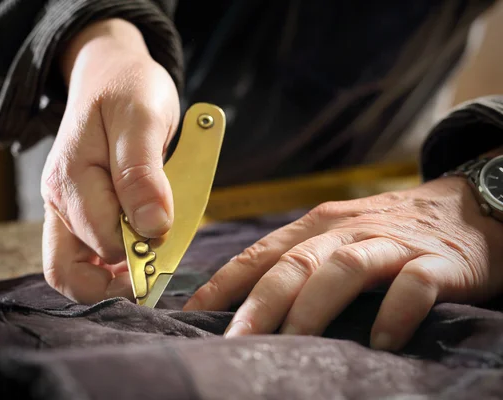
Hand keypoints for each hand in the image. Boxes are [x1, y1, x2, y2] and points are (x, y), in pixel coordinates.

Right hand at [41, 19, 179, 303]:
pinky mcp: (75, 211)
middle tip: (161, 254)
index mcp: (70, 179)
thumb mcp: (143, 121)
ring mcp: (63, 208)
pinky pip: (85, 257)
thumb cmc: (128, 90)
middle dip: (126, 271)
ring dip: (116, 276)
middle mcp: (58, 200)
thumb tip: (152, 229)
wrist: (110, 74)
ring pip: (76, 273)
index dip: (142, 249)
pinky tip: (138, 250)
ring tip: (150, 258)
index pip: (104, 243)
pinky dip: (113, 265)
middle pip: (78, 273)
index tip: (169, 233)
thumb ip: (143, 175)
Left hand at [183, 176, 502, 350]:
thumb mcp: (335, 236)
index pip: (258, 254)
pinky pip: (413, 284)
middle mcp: (346, 230)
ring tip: (292, 345)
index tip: (191, 315)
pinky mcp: (436, 260)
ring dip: (314, 308)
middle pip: (294, 264)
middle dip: (259, 304)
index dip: (222, 284)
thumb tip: (244, 303)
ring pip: (343, 269)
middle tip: (233, 343)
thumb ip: (297, 262)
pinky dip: (395, 311)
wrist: (466, 206)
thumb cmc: (388, 230)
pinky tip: (380, 341)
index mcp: (315, 226)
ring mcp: (390, 242)